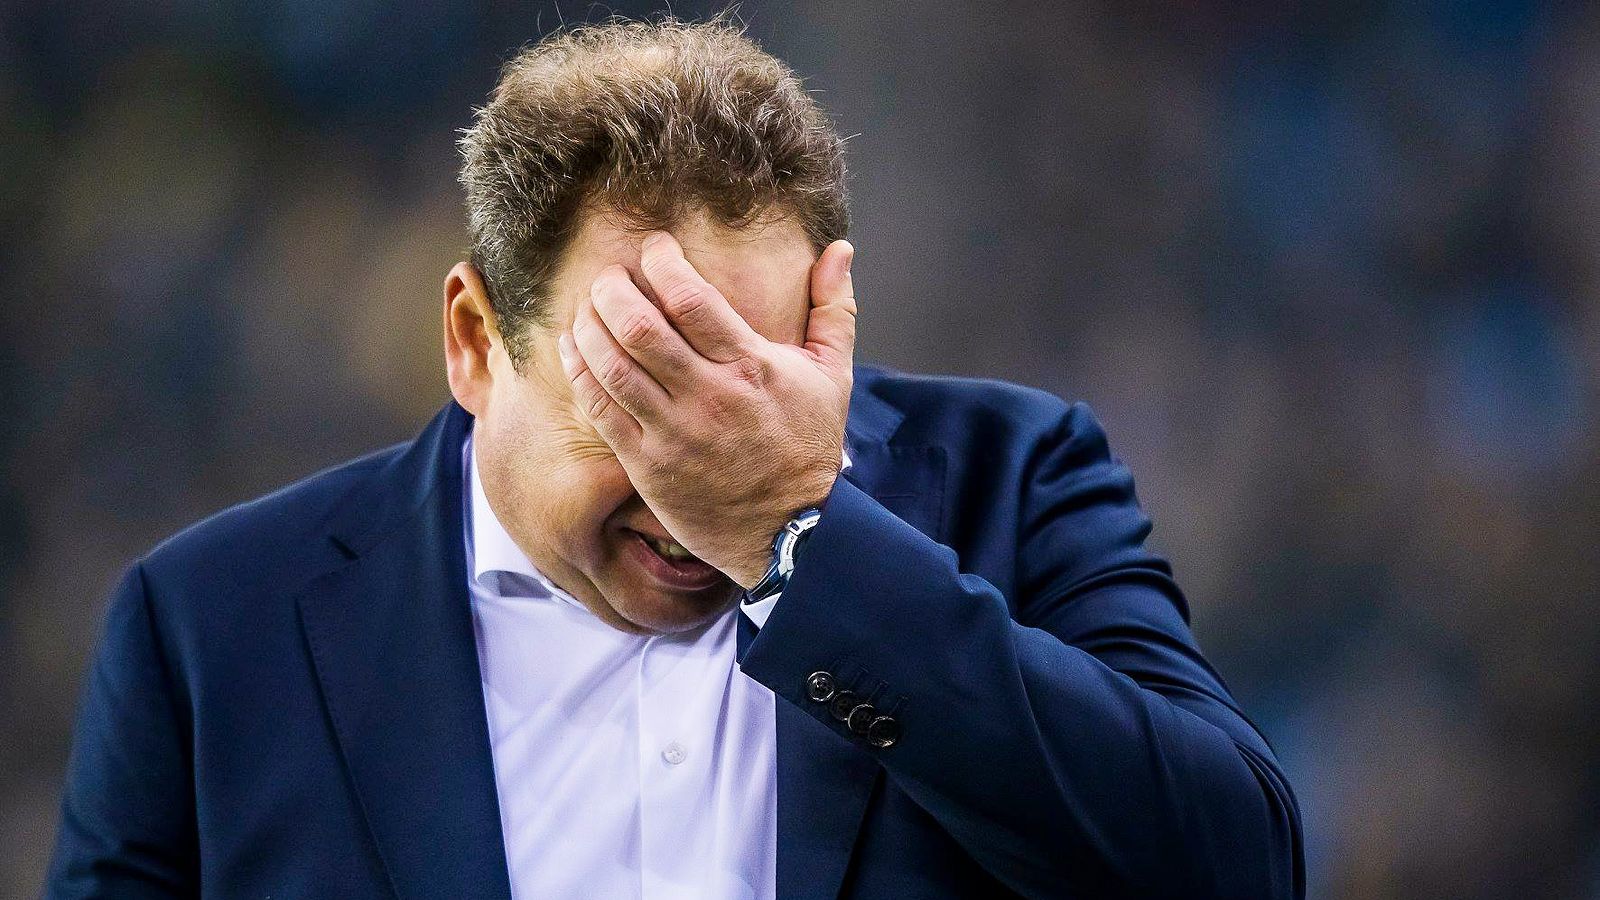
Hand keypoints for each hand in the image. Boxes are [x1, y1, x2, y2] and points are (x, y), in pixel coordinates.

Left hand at [556, 231, 856, 587]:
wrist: (793, 532)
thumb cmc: (809, 446)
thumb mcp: (833, 374)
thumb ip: (833, 307)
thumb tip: (840, 248)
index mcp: (751, 366)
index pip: (691, 298)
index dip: (662, 262)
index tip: (655, 248)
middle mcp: (709, 397)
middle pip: (639, 327)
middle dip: (612, 288)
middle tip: (610, 275)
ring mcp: (674, 433)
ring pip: (611, 365)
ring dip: (589, 326)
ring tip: (588, 307)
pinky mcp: (648, 465)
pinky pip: (600, 409)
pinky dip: (579, 371)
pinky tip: (572, 348)